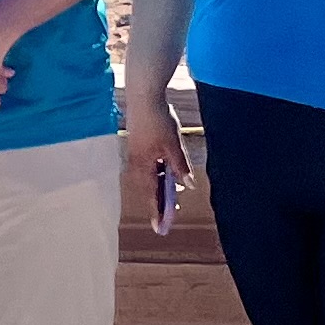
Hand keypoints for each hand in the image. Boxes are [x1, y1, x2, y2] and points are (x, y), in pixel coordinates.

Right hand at [125, 107, 188, 231]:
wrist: (144, 95)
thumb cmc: (157, 120)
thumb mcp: (173, 145)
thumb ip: (180, 167)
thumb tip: (188, 185)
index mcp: (142, 166)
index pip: (151, 195)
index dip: (157, 212)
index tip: (161, 228)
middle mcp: (136, 163)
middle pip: (148, 189)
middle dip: (160, 201)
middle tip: (171, 214)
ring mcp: (136, 154)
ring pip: (149, 177)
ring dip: (160, 187)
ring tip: (173, 195)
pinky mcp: (139, 145)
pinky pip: (148, 167)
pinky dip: (158, 174)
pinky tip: (167, 173)